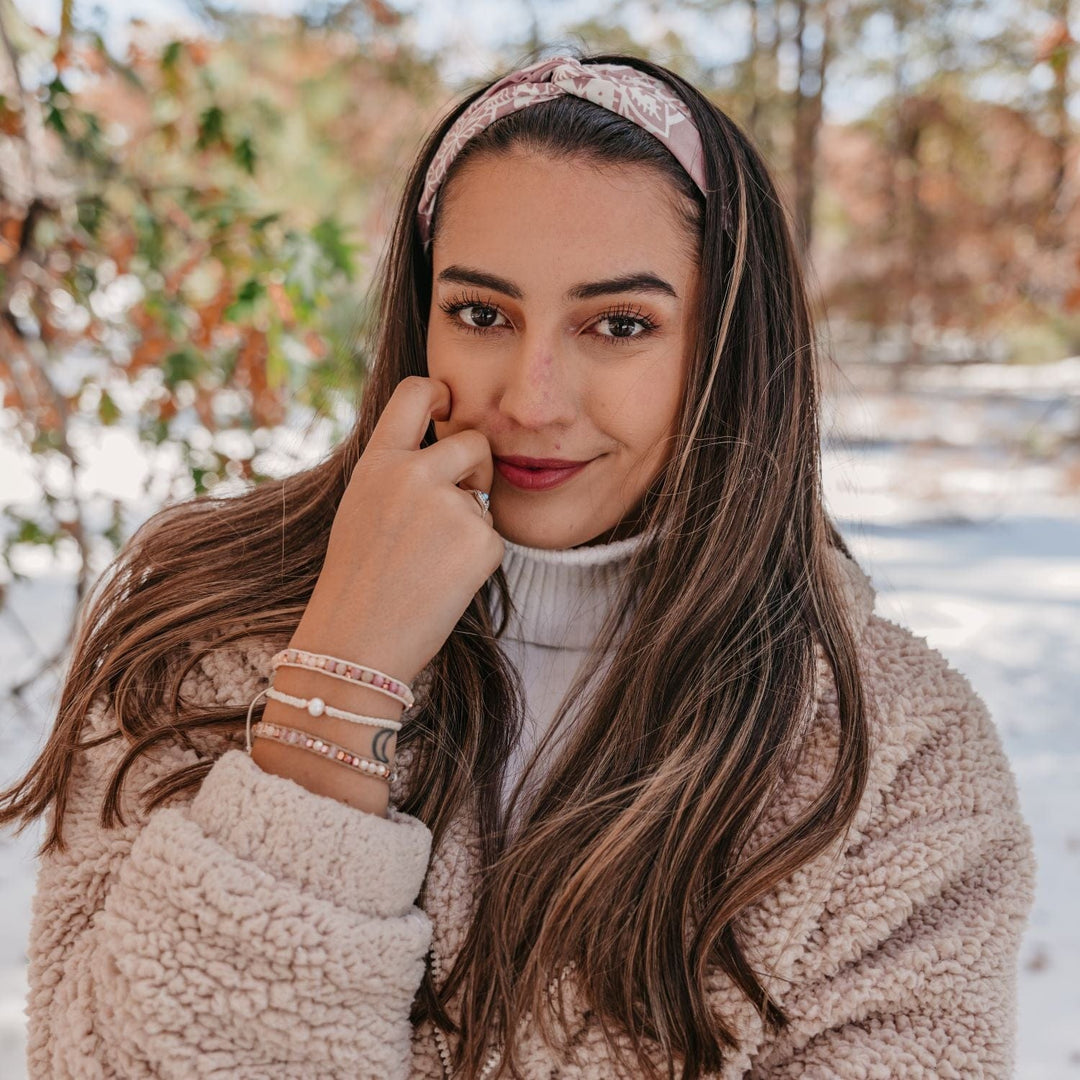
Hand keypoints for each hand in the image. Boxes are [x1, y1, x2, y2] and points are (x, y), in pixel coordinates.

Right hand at [290, 376, 502, 686]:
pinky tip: (443, 582)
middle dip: (475, 468)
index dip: (439, 393)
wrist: (357, 641)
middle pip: (473, 442)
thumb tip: (449, 453)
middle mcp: (415, 473)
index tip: (448, 404)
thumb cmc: (356, 579)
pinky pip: (492, 537)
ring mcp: (451, 506)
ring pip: (483, 499)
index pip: (416, 392)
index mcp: (379, 460)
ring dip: (469, 523)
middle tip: (452, 508)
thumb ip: (398, 471)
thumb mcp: (361, 505)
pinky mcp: (481, 541)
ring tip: (428, 563)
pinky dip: (477, 559)